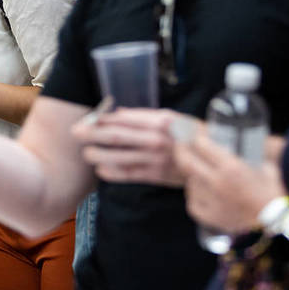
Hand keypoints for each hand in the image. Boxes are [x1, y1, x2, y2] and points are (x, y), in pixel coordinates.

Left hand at [71, 107, 185, 186]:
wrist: (212, 160)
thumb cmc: (189, 134)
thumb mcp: (171, 117)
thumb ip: (143, 116)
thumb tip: (116, 114)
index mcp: (159, 122)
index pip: (123, 120)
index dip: (102, 120)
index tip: (88, 119)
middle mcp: (156, 140)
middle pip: (116, 137)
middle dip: (92, 134)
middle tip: (76, 133)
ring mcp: (155, 159)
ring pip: (119, 157)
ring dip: (98, 155)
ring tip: (86, 153)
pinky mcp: (156, 176)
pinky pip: (129, 174)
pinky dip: (112, 173)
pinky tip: (100, 170)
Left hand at [175, 133, 286, 233]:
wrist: (278, 223)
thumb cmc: (274, 193)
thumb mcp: (265, 167)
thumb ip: (250, 155)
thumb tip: (238, 145)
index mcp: (232, 168)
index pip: (201, 145)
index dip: (195, 138)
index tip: (193, 136)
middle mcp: (217, 183)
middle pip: (186, 162)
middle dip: (181, 151)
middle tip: (180, 146)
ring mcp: (211, 201)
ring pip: (190, 182)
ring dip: (193, 177)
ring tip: (201, 175)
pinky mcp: (208, 217)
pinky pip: (192, 201)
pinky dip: (195, 195)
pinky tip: (203, 193)